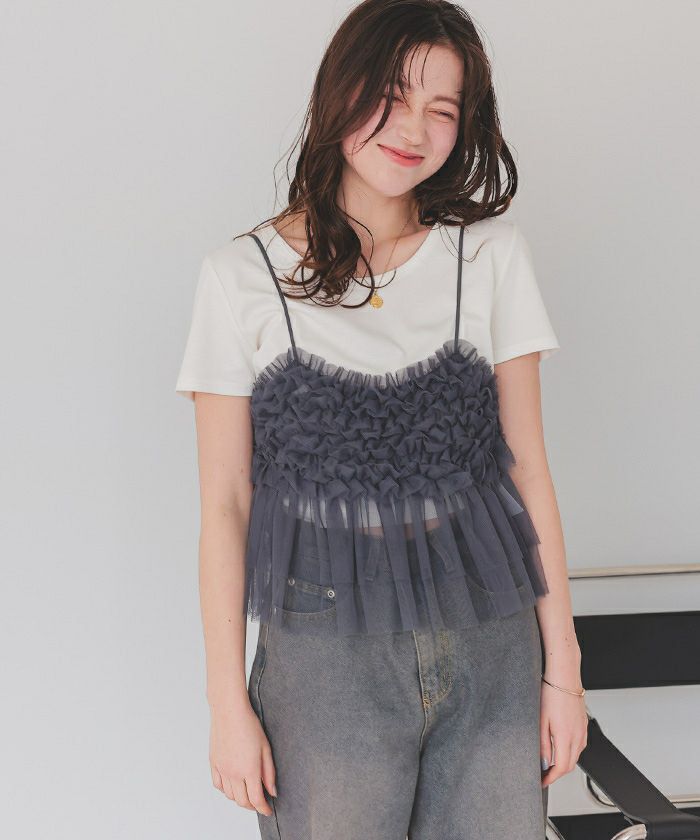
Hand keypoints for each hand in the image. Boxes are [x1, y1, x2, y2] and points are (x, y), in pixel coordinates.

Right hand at [209, 700, 276, 814]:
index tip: (268, 810)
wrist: (229, 711)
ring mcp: (222, 769)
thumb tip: (272, 791)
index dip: (264, 808)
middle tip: (260, 802)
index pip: (256, 799)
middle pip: (242, 801)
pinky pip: (218, 785)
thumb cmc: (249, 725)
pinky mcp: (213, 763)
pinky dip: (226, 790)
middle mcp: (233, 773)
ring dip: (240, 799)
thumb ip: (269, 772)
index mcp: (249, 770)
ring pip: (230, 796)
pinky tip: (233, 785)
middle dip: (253, 806)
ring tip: (248, 793)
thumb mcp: (266, 748)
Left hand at [540, 676, 587, 787]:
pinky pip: (579, 745)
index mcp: (566, 737)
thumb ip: (544, 744)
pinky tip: (561, 747)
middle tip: (544, 774)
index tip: (542, 781)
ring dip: (564, 763)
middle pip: (570, 765)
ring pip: (576, 756)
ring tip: (550, 763)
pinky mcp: (584, 725)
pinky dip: (570, 752)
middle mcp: (577, 736)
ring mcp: (583, 731)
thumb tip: (544, 762)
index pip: (562, 768)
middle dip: (557, 773)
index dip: (551, 778)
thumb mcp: (541, 721)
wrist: (564, 677)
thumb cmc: (551, 694)